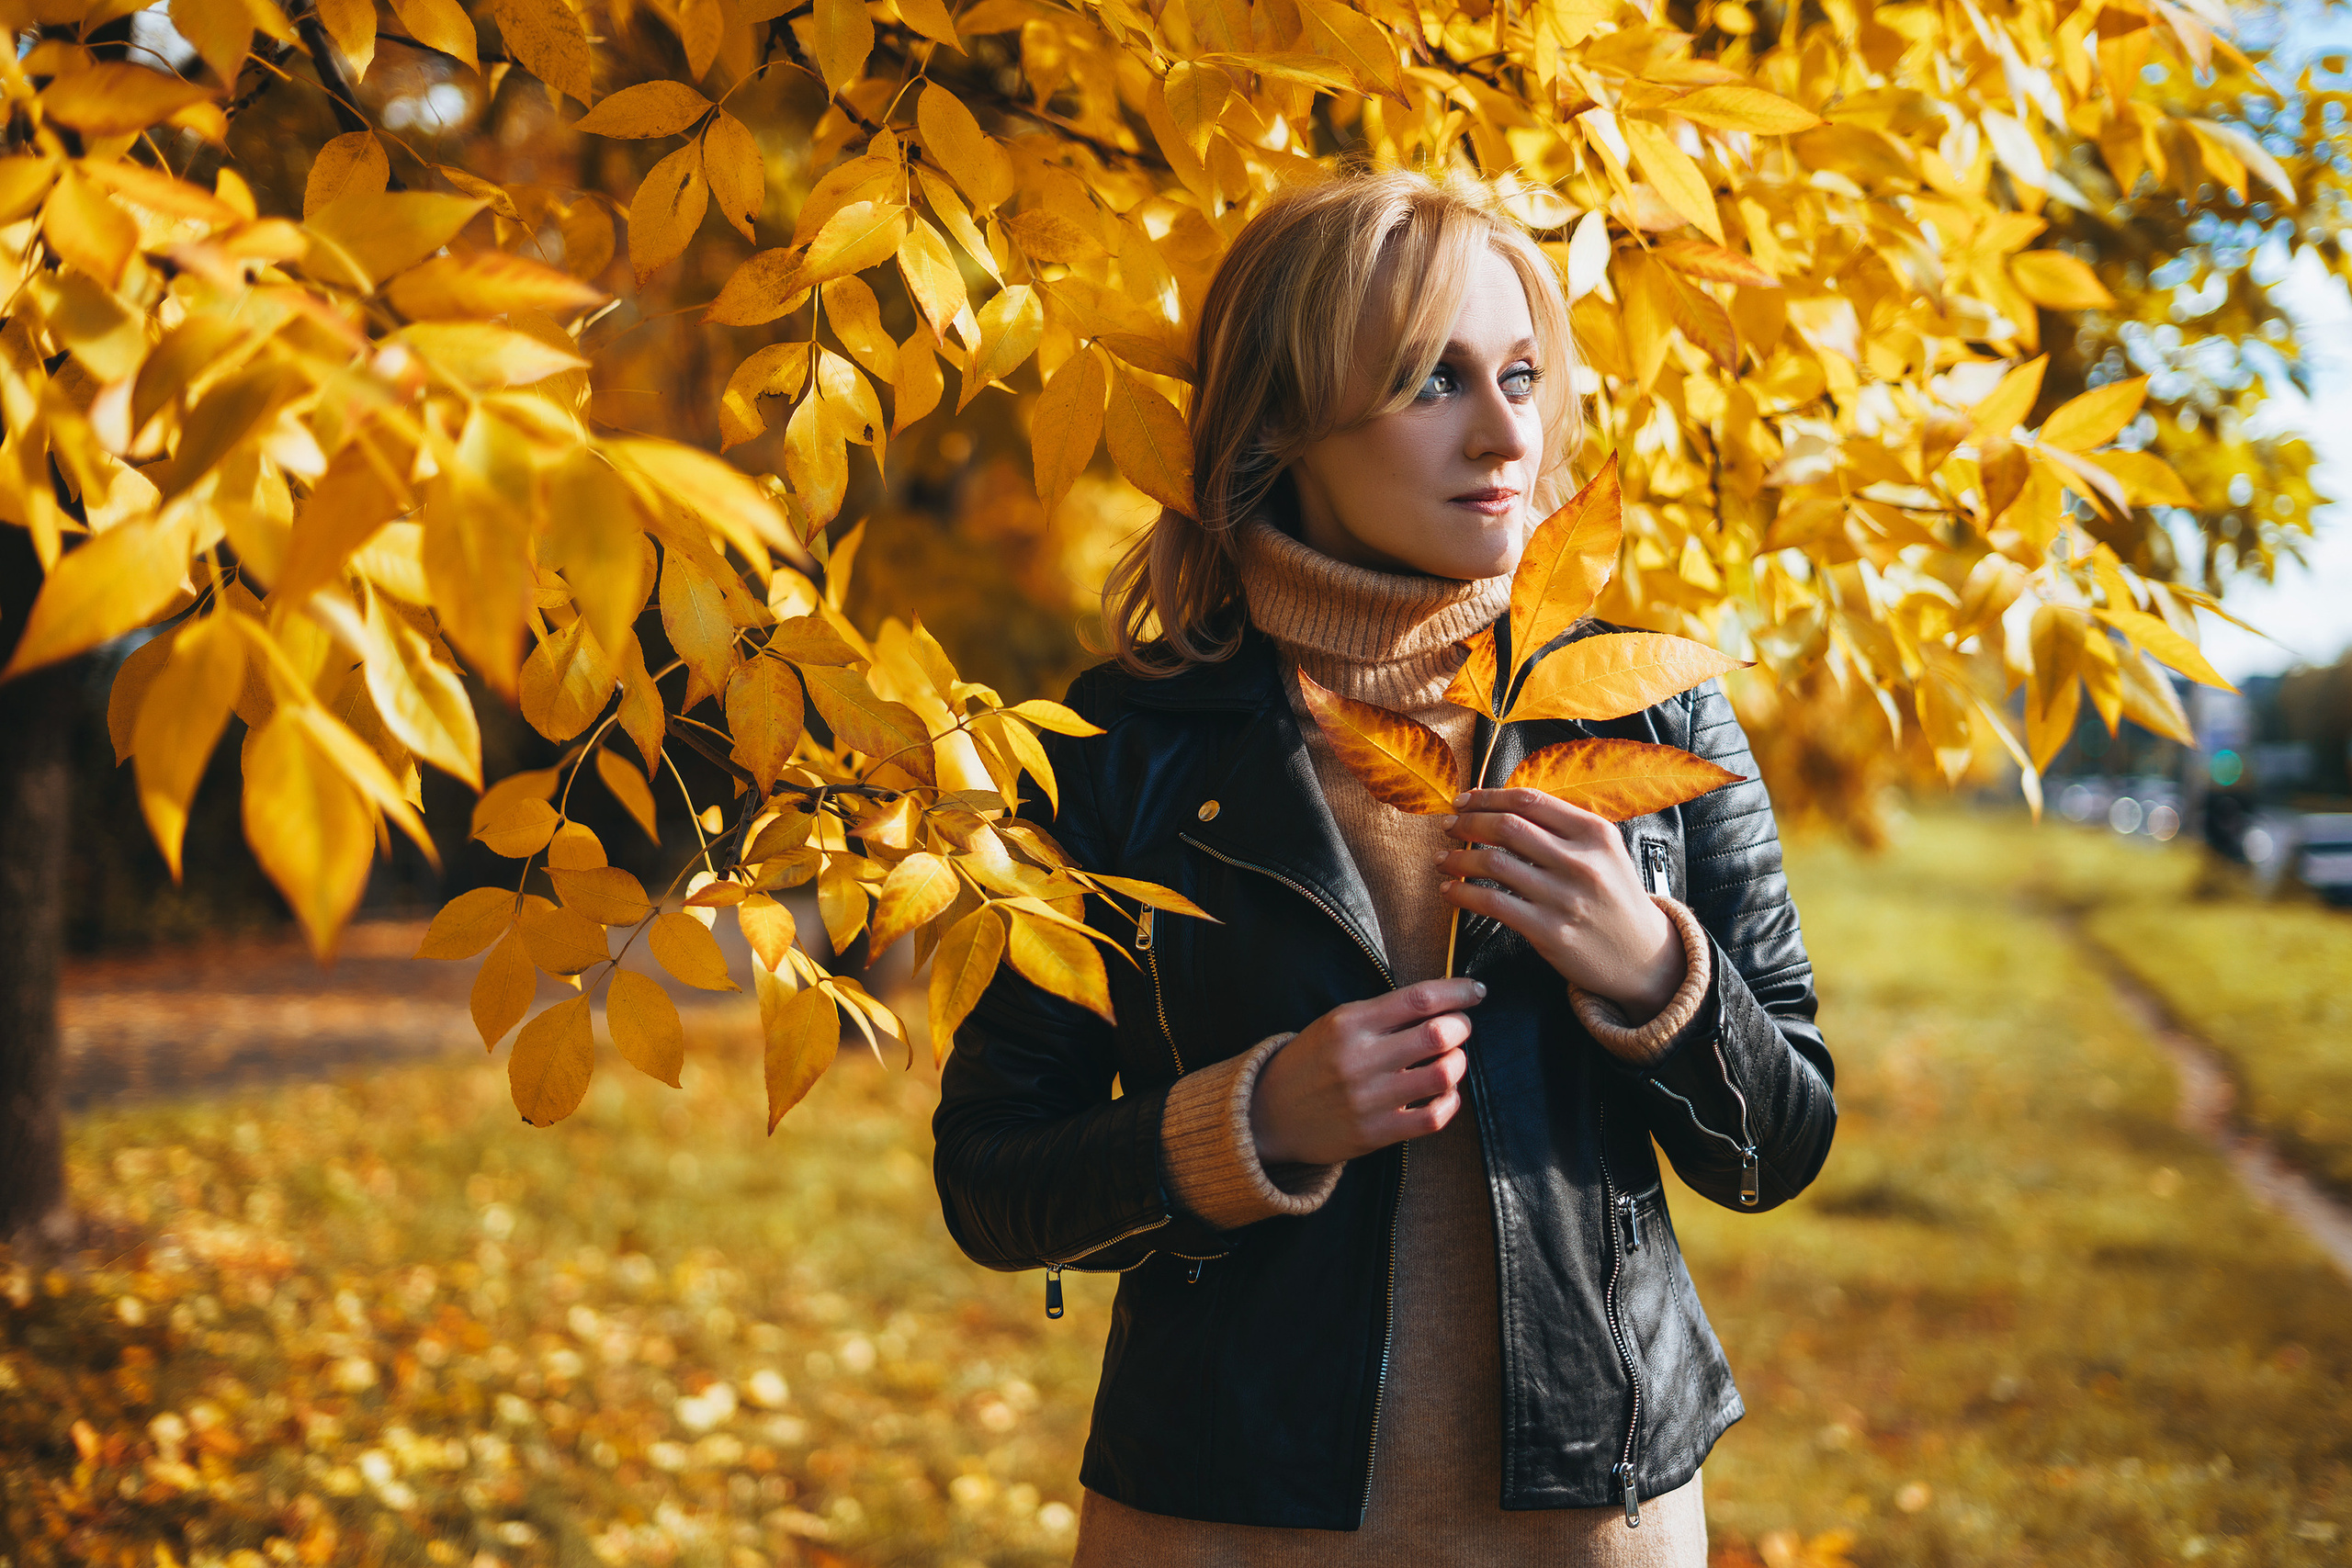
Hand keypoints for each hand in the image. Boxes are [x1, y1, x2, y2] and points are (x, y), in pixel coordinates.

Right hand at [1249, 979, 1485, 1165]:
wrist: (1269, 1115)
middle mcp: (1359, 1059)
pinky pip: (1433, 1117)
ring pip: (1442, 1074)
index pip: (1418, 999)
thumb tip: (1443, 1000)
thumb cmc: (1312, 1063)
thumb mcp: (1335, 1024)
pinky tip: (1445, 1094)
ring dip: (1459, 1063)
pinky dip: (1450, 1102)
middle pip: (1437, 1034)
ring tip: (1452, 1059)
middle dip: (1462, 1026)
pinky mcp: (1375, 1133)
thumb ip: (1383, 1013)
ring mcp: (1368, 1098)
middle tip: (1461, 1027)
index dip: (1457, 991)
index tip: (1476, 991)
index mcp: (1349, 1023)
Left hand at [1438, 788, 1684, 1017]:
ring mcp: (1565, 897)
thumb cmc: (1615, 900)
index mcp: (1595, 832)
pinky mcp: (1549, 931)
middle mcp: (1582, 861)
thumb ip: (1563, 829)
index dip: (1489, 797)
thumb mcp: (1604, 853)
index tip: (1464, 800)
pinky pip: (1493, 904)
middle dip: (1468, 822)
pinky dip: (1463, 894)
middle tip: (1449, 826)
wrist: (1643, 956)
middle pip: (1508, 826)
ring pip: (1494, 863)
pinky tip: (1450, 890)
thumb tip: (1503, 808)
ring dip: (1459, 858)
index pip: (1531, 800)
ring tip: (1443, 858)